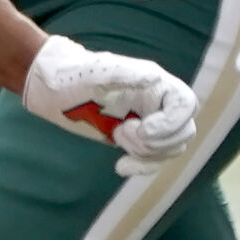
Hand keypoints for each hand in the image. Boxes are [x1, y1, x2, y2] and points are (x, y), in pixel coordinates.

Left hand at [20, 36, 197, 177]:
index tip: (143, 130)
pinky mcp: (134, 139)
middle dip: (156, 142)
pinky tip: (120, 166)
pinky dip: (141, 166)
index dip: (171, 123)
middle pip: (183, 132)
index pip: (186, 104)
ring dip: (146, 154)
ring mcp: (147, 122)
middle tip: (122, 133)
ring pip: (169, 150)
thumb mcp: (98, 72)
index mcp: (155, 83)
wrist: (54, 87)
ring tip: (116, 137)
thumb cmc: (75, 74)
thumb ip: (126, 75)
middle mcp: (156, 102)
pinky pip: (152, 160)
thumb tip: (154, 78)